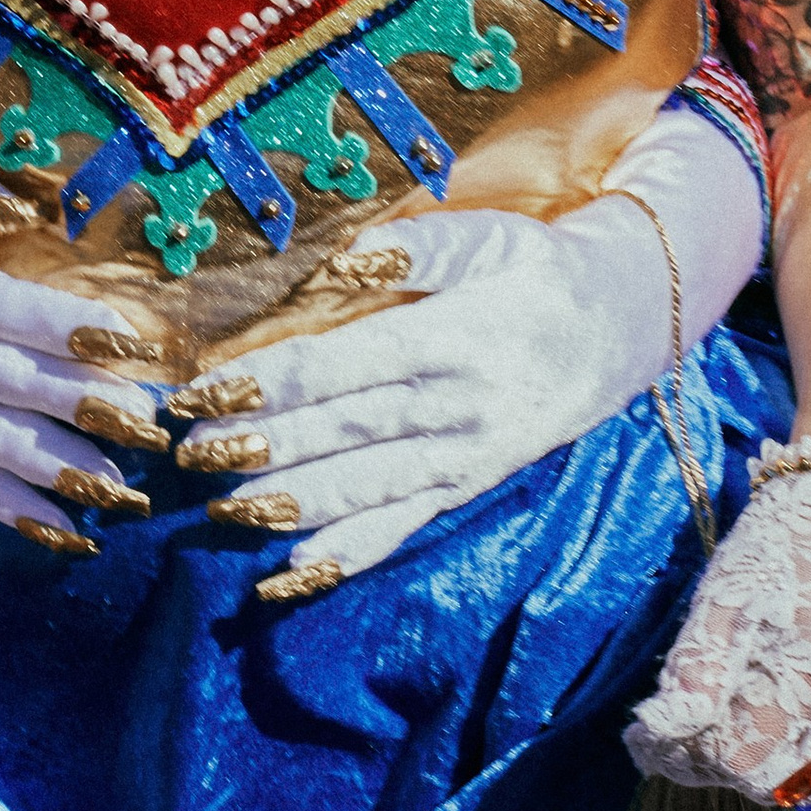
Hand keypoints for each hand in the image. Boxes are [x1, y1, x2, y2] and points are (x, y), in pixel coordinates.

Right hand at [0, 88, 167, 538]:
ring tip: (122, 489)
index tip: (128, 343)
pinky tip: (62, 533)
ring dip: (58, 466)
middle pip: (6, 382)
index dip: (65, 328)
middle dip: (81, 406)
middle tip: (148, 427)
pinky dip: (8, 508)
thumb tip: (18, 205)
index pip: (1, 311)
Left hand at [168, 98, 766, 593]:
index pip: (345, 366)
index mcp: (453, 339)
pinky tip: (293, 574)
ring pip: (369, 489)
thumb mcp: (487, 237)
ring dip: (294, 504)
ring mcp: (464, 459)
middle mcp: (457, 409)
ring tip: (224, 512)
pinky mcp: (467, 489)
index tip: (205, 389)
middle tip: (189, 456)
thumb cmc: (534, 271)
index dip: (271, 382)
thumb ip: (416, 245)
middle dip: (263, 447)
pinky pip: (404, 527)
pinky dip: (349, 555)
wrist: (621, 328)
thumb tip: (348, 258)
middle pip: (346, 434)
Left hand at [625, 463, 810, 808]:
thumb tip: (655, 734)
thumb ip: (694, 670)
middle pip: (777, 782)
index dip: (690, 756)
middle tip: (704, 725)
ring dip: (778, 772)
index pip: (737, 760)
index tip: (664, 735)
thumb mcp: (725, 596)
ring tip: (754, 719)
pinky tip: (803, 732)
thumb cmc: (781, 549)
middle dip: (728, 764)